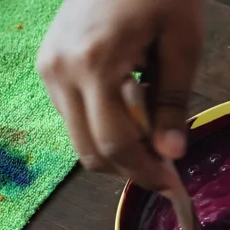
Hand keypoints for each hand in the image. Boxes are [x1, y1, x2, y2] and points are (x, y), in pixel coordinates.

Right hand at [36, 0, 201, 190]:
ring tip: (152, 130)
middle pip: (90, 150)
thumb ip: (172, 101)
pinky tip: (131, 109)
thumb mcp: (182, 44)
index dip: (145, 172)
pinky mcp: (47, 64)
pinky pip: (74, 115)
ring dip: (117, 148)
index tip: (172, 186)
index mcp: (95, 63)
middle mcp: (60, 70)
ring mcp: (48, 67)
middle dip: (129, 168)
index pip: (114, 143)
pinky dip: (102, 126)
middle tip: (166, 166)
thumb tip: (171, 153)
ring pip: (79, 138)